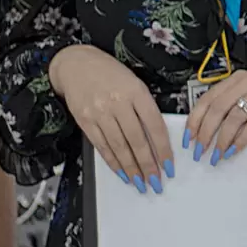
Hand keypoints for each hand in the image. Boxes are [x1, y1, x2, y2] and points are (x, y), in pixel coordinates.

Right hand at [49, 43, 172, 191]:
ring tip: (141, 183)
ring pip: (119, 147)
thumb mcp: (135, 84)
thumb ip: (146, 108)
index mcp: (137, 92)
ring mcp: (100, 113)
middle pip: (137, 140)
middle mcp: (118, 103)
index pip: (155, 126)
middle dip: (148, 165)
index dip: (163, 149)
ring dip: (131, 168)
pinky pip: (102, 146)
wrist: (76, 63)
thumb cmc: (111, 74)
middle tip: (156, 182)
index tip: (169, 166)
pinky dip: (113, 162)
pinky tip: (122, 172)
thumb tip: (158, 139)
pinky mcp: (85, 121)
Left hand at [185, 70, 246, 165]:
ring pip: (234, 117)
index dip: (195, 120)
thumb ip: (229, 109)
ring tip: (217, 154)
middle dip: (206, 133)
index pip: (208, 98)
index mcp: (237, 79)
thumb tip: (201, 133)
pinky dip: (242, 140)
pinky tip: (235, 150)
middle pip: (218, 108)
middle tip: (200, 151)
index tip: (189, 138)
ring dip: (222, 139)